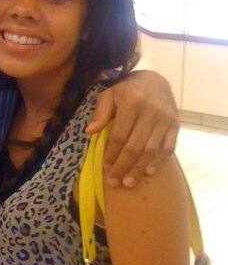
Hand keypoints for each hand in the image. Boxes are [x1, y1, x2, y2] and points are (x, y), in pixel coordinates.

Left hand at [85, 70, 178, 187]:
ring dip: (139, 169)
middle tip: (114, 182)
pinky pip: (168, 148)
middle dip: (123, 166)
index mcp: (132, 103)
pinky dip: (159, 162)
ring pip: (151, 150)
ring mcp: (165, 119)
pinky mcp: (175, 125)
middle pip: (135, 146)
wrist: (154, 80)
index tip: (105, 167)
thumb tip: (89, 131)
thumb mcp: (109, 94)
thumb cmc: (126, 90)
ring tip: (129, 183)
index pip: (120, 135)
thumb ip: (100, 113)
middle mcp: (151, 111)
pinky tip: (148, 173)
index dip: (111, 153)